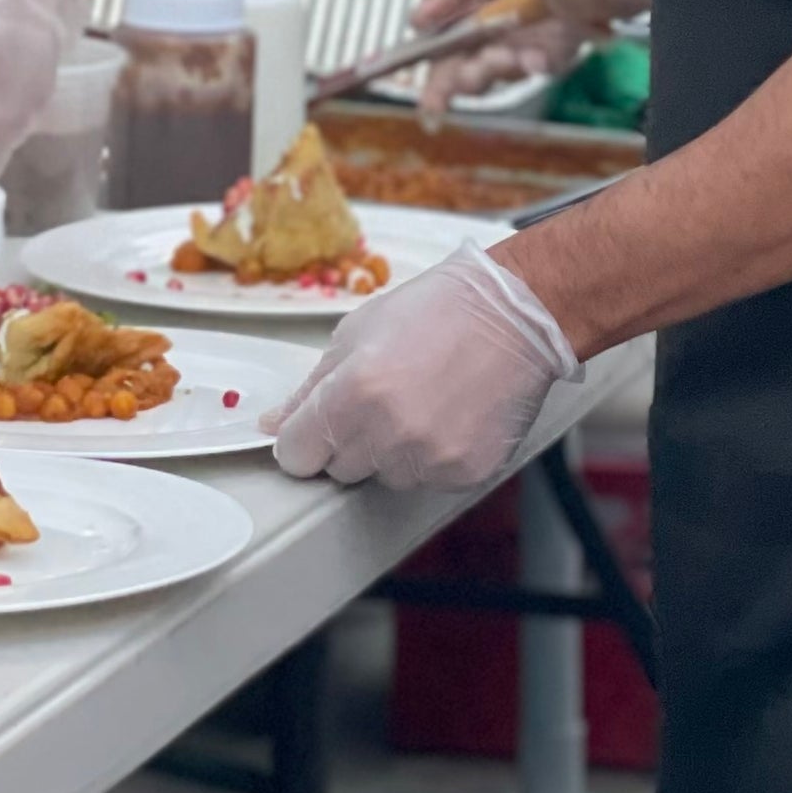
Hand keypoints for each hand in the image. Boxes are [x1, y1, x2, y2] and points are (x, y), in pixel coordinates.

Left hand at [269, 244, 579, 490]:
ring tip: (423, 402)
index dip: (303, 439)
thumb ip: (311, 388)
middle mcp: (389, 432)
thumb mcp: (357, 333)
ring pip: (384, 478)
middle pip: (339, 469)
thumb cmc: (439, 312)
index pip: (296, 455)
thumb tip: (274, 425)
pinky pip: (427, 480)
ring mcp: (430, 457)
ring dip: (392, 451)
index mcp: (353, 392)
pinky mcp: (464, 471)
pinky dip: (432, 457)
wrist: (517, 316)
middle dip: (349, 440)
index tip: (316, 428)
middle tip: (383, 398)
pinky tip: (450, 415)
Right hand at [411, 0, 648, 115]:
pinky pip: (548, 63)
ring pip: (509, 72)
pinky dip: (537, 63)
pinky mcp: (562, 39)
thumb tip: (417, 19)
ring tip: (503, 54)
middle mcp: (494, 35)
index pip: (443, 61)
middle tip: (469, 71)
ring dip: (501, 69)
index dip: (435, 88)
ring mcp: (527, 39)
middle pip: (474, 74)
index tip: (431, 105)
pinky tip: (531, 53)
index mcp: (464, 18)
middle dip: (468, 79)